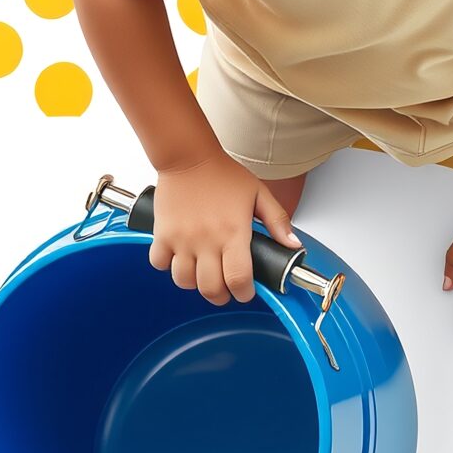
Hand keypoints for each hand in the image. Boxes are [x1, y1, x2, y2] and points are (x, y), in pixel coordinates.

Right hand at [144, 152, 296, 304]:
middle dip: (221, 296)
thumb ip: (278, 221)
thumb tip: (293, 245)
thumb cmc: (223, 174)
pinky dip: (168, 266)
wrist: (188, 156)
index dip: (243, 293)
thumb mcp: (259, 194)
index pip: (238, 280)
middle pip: (211, 289)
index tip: (245, 291)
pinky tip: (179, 257)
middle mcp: (207, 241)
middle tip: (225, 288)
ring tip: (202, 273)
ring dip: (195, 283)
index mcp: (233, 233)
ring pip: (184, 281)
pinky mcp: (162, 234)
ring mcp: (182, 239)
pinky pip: (159, 264)